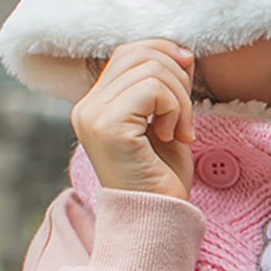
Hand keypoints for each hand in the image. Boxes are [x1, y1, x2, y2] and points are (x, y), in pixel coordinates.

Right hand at [71, 40, 195, 199]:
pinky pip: (153, 88)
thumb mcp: (165, 119)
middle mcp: (86, 107)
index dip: (165, 57)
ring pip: (151, 68)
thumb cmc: (162, 177)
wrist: (158, 220)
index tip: (185, 89)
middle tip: (183, 118)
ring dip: (180, 99)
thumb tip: (181, 51)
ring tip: (178, 130)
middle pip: (140, 53)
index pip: (129, 52)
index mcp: (95, 104)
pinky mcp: (107, 127)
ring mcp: (92, 116)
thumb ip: (165, 85)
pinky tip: (170, 135)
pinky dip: (175, 108)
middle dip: (177, 79)